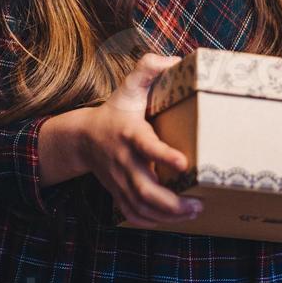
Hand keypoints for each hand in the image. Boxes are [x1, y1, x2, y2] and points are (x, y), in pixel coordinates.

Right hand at [73, 53, 201, 228]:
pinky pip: (133, 215)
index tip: (184, 162)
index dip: (163, 155)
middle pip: (144, 189)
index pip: (145, 145)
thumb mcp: (129, 86)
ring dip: (168, 216)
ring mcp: (119, 180)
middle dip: (172, 202)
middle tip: (198, 202)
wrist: (83, 138)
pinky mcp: (117, 192)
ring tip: (193, 212)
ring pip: (141, 206)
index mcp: (129, 133)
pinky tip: (173, 220)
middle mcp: (123, 160)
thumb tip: (175, 60)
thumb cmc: (116, 111)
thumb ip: (148, 69)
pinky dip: (153, 222)